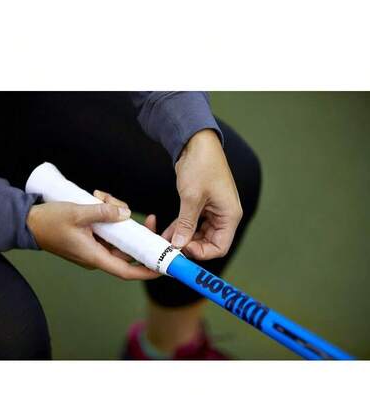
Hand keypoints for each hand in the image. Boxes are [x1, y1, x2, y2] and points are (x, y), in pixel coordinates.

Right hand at [27, 191, 158, 279]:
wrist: (28, 222)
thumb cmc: (49, 223)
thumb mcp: (77, 214)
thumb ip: (103, 213)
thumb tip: (125, 213)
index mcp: (95, 256)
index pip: (127, 270)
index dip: (147, 271)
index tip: (164, 267)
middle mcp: (98, 254)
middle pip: (128, 248)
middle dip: (137, 231)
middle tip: (146, 217)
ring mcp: (95, 245)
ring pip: (119, 234)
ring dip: (118, 215)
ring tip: (104, 198)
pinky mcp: (92, 236)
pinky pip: (108, 227)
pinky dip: (108, 213)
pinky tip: (99, 199)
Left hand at [163, 129, 241, 259]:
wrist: (196, 142)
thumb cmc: (201, 165)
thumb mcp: (191, 197)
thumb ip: (186, 224)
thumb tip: (179, 245)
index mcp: (229, 215)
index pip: (220, 247)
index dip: (201, 252)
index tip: (183, 249)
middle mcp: (224, 216)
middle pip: (209, 243)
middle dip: (189, 246)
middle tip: (170, 248)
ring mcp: (213, 211)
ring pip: (198, 235)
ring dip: (182, 238)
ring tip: (164, 241)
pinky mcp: (202, 206)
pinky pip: (192, 224)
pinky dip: (180, 228)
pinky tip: (166, 232)